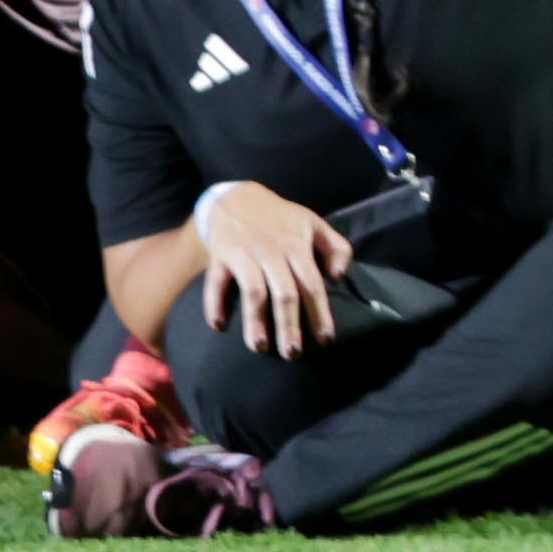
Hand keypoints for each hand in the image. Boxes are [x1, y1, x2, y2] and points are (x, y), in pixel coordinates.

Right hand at [193, 179, 352, 353]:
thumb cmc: (279, 218)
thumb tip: (338, 276)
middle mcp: (271, 252)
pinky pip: (216, 282)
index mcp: (296, 246)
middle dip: (289, 326)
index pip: (311, 284)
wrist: (235, 197)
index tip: (324, 340)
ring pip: (253, 292)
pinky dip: (214, 303)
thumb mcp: (313, 222)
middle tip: (293, 354)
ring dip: (256, 321)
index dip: (319, 313)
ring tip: (260, 346)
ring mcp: (244, 254)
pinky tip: (218, 326)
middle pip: (284, 294)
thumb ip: (336, 247)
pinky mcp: (220, 256)